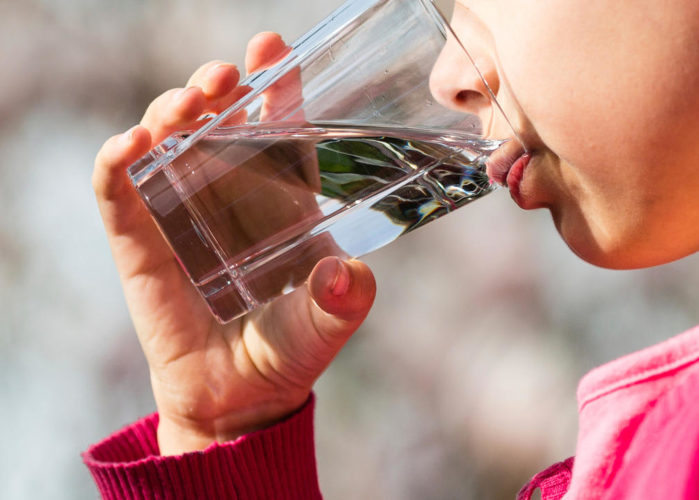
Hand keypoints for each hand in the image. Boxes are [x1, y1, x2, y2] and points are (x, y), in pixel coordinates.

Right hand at [92, 32, 375, 454]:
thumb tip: (348, 274)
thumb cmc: (287, 351)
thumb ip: (343, 301)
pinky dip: (118, 163)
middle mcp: (230, 196)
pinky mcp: (140, 240)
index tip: (274, 48)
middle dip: (218, 87)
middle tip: (226, 76)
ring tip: (187, 104)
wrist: (237, 398)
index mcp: (280, 201)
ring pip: (167, 140)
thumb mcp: (325, 324)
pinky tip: (131, 145)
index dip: (277, 87)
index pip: (279, 130)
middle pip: (218, 121)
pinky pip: (119, 190)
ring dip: (171, 111)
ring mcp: (180, 213)